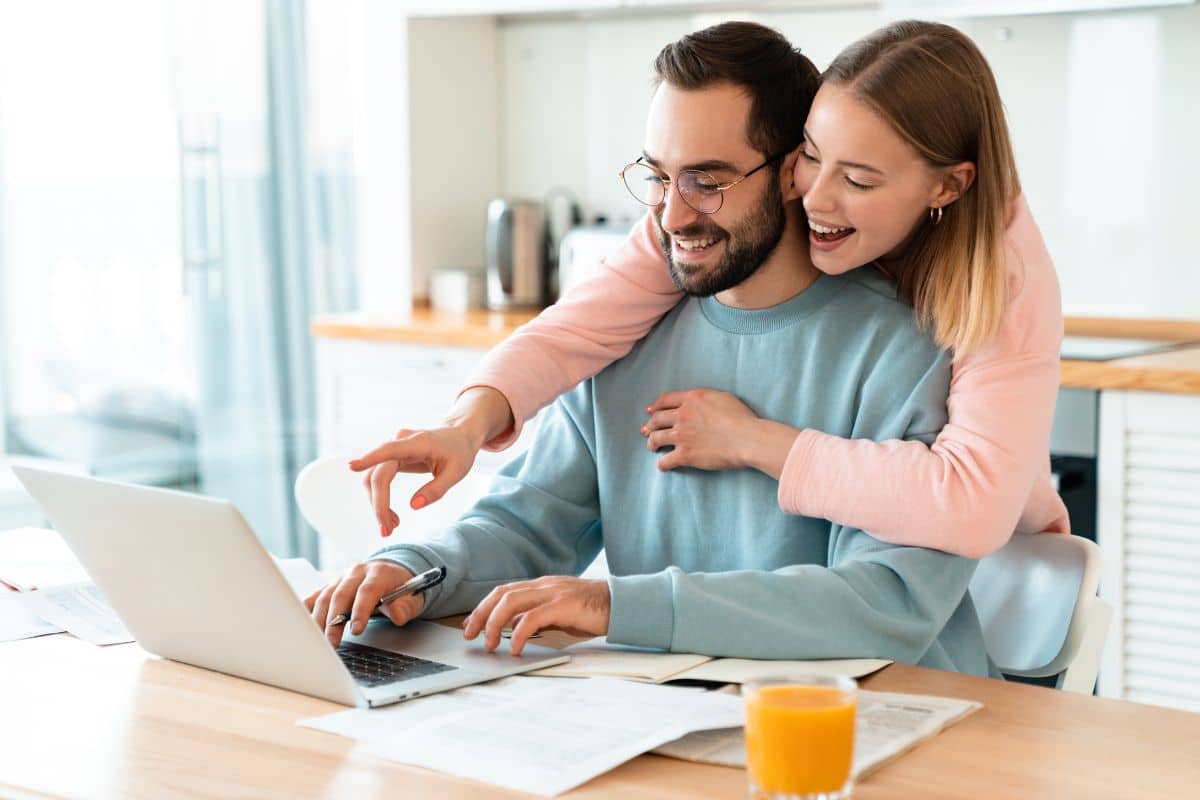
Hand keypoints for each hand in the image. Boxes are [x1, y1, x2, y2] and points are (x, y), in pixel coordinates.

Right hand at [304, 561, 423, 647]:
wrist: (392, 572)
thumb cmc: (402, 588)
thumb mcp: (412, 598)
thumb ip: (404, 607)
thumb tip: (397, 616)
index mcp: (378, 573)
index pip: (367, 591)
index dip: (361, 611)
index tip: (357, 630)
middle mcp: (357, 573)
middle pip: (341, 594)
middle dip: (335, 620)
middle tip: (332, 642)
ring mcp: (341, 578)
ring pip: (325, 596)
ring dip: (319, 619)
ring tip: (318, 640)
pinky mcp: (331, 586)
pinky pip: (316, 596)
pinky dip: (307, 609)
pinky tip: (301, 623)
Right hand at [349, 386, 513, 537]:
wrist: (459, 436)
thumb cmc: (459, 452)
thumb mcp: (456, 473)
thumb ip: (436, 489)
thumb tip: (413, 505)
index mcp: (418, 443)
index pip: (388, 451)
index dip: (369, 458)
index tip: (352, 467)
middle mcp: (401, 442)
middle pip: (378, 473)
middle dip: (378, 504)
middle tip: (387, 531)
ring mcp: (394, 448)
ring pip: (374, 477)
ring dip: (378, 503)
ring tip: (392, 526)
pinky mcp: (392, 456)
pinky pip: (379, 477)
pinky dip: (381, 498)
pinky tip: (391, 516)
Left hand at [462, 576, 609, 655]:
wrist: (622, 604)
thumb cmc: (593, 611)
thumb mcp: (560, 612)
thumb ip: (540, 615)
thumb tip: (518, 629)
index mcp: (542, 585)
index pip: (504, 591)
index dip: (484, 607)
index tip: (471, 624)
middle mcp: (544, 585)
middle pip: (501, 594)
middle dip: (481, 614)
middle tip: (471, 635)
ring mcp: (553, 592)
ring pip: (511, 602)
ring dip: (495, 623)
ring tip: (491, 643)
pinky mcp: (564, 604)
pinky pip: (533, 617)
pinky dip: (519, 633)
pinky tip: (516, 647)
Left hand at [642, 388, 760, 470]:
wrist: (747, 438)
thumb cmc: (742, 418)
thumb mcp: (723, 397)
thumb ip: (705, 398)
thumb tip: (699, 403)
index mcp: (691, 399)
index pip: (665, 400)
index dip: (655, 406)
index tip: (650, 411)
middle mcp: (682, 415)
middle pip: (657, 419)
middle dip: (650, 425)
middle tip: (647, 430)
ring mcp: (682, 435)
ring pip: (656, 438)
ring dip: (651, 442)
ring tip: (651, 446)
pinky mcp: (685, 454)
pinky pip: (665, 460)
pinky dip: (662, 464)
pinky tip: (663, 465)